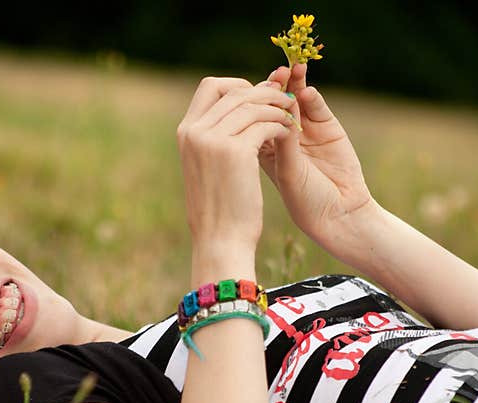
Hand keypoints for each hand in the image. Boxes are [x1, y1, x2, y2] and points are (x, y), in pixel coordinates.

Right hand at [177, 77, 296, 262]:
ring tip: (292, 120)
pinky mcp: (235, 152)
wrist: (220, 241)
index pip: (210, 87)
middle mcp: (195, 131)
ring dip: (277, 108)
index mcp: (186, 133)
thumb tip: (236, 115)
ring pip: (252, 105)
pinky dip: (281, 125)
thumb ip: (213, 140)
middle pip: (234, 91)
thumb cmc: (219, 210)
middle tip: (286, 103)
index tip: (258, 100)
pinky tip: (290, 135)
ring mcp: (213, 140)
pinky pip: (265, 123)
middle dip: (264, 93)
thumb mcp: (206, 169)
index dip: (238, 86)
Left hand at [258, 64, 372, 243]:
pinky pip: (316, 105)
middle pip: (272, 102)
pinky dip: (311, 95)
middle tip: (274, 75)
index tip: (250, 92)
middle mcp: (281, 134)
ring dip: (292, 83)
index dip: (252, 101)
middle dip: (272, 87)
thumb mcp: (287, 170)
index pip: (253, 116)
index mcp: (262, 147)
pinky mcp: (326, 125)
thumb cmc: (304, 198)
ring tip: (290, 70)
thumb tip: (277, 108)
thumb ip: (283, 141)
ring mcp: (304, 128)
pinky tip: (307, 90)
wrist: (339, 212)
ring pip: (295, 98)